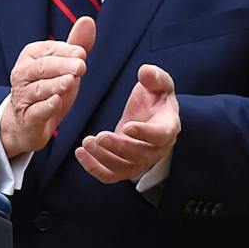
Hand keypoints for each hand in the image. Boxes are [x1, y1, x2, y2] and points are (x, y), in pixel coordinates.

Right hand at [0, 16, 94, 159]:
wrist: (27, 123)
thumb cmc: (47, 88)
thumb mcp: (63, 66)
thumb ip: (75, 45)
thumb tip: (88, 20)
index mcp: (31, 56)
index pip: (48, 49)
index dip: (65, 51)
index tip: (82, 53)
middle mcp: (22, 74)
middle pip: (42, 67)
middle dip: (62, 65)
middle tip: (81, 66)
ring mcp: (22, 96)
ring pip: (38, 89)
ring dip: (55, 85)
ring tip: (70, 81)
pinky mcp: (26, 118)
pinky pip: (35, 111)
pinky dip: (46, 106)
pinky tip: (57, 101)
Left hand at [76, 63, 178, 183]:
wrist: (150, 113)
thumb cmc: (155, 96)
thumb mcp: (159, 82)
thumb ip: (154, 77)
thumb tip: (145, 71)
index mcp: (168, 126)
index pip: (161, 135)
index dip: (145, 133)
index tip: (127, 127)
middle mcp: (158, 149)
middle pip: (141, 156)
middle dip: (119, 148)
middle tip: (98, 137)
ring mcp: (142, 161)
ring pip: (124, 169)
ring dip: (104, 159)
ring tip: (86, 142)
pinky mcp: (126, 167)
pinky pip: (111, 175)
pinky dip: (94, 168)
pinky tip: (80, 153)